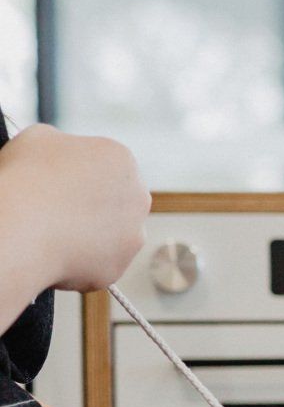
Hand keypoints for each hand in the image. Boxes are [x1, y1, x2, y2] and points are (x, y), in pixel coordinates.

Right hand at [0, 124, 149, 292]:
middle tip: (55, 209)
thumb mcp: (39, 138)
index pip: (103, 168)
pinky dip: (78, 262)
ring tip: (51, 231)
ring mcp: (132, 236)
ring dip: (87, 234)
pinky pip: (96, 264)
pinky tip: (54, 252)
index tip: (55, 183)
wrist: (21, 227)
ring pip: (109, 235)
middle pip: (113, 202)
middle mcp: (138, 198)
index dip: (76, 176)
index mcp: (121, 159)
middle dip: (89, 206)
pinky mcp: (118, 268)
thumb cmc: (26, 177)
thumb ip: (63, 144)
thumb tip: (64, 152)